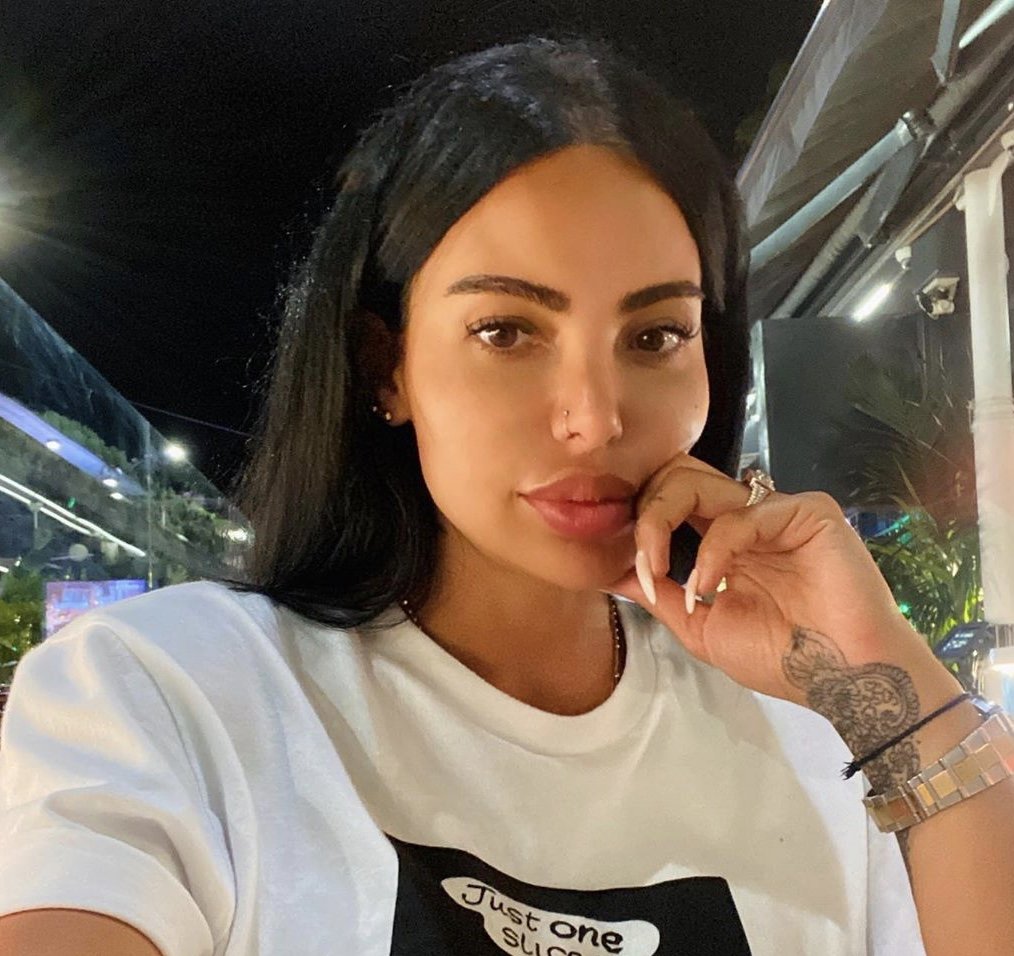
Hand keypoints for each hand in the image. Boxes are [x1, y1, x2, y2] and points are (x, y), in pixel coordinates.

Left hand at [605, 454, 941, 710]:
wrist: (846, 680)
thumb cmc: (782, 659)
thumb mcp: (702, 628)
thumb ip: (660, 595)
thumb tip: (611, 571)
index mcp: (721, 539)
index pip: (665, 499)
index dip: (634, 521)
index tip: (613, 562)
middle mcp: (744, 516)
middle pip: (672, 476)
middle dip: (643, 513)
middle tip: (640, 561)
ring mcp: (774, 510)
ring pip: (693, 480)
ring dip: (660, 524)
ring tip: (659, 572)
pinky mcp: (805, 510)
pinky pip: (738, 515)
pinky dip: (711, 551)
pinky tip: (708, 587)